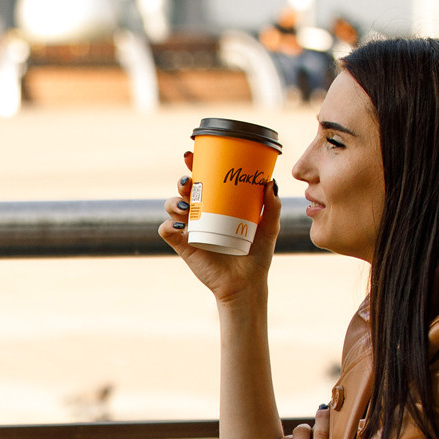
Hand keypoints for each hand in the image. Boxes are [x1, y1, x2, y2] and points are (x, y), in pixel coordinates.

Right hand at [159, 155, 280, 305]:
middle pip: (185, 190)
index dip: (195, 165)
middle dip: (182, 180)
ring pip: (172, 207)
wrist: (246, 284)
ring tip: (185, 204)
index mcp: (218, 205)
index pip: (204, 180)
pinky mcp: (183, 246)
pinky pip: (166, 231)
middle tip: (188, 179)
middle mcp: (202, 214)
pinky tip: (180, 225)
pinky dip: (167, 225)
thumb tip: (269, 183)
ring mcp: (190, 229)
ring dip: (173, 201)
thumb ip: (272, 206)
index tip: (192, 154)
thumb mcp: (270, 227)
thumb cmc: (257, 255)